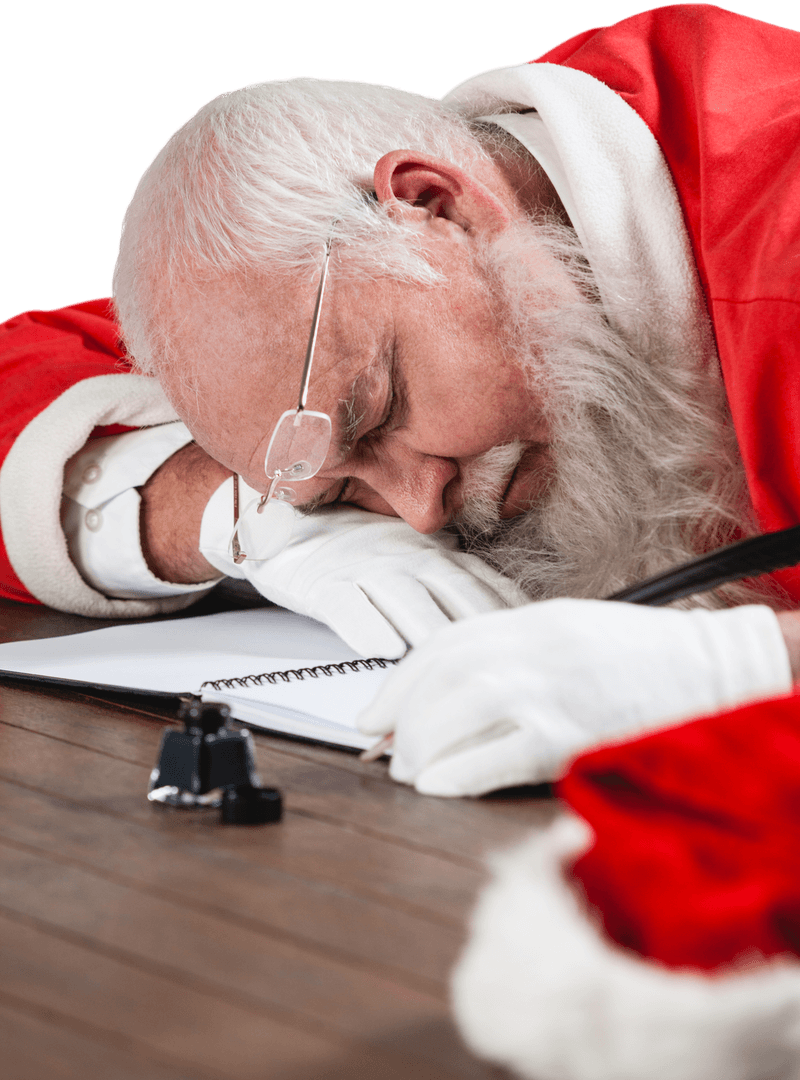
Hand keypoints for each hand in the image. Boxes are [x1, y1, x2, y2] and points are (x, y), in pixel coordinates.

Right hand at [200, 478, 527, 657]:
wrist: (289, 526)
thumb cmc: (358, 550)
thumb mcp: (413, 556)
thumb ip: (454, 580)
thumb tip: (505, 611)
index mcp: (430, 552)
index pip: (479, 580)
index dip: (506, 608)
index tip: (533, 635)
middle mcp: (403, 556)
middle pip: (450, 590)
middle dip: (480, 623)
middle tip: (505, 657)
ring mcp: (363, 568)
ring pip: (403, 599)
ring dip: (429, 629)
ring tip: (451, 660)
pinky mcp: (324, 582)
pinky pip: (346, 604)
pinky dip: (365, 625)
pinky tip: (382, 648)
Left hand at [357, 599, 791, 794]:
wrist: (714, 671)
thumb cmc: (645, 658)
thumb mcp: (570, 633)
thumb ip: (512, 654)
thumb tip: (453, 692)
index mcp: (531, 621)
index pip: (443, 646)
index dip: (397, 683)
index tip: (373, 715)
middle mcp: (532, 649)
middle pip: (441, 680)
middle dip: (403, 722)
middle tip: (389, 754)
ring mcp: (550, 691)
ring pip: (456, 715)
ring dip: (421, 750)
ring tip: (411, 774)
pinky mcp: (569, 737)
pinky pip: (493, 758)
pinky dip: (456, 774)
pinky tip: (439, 786)